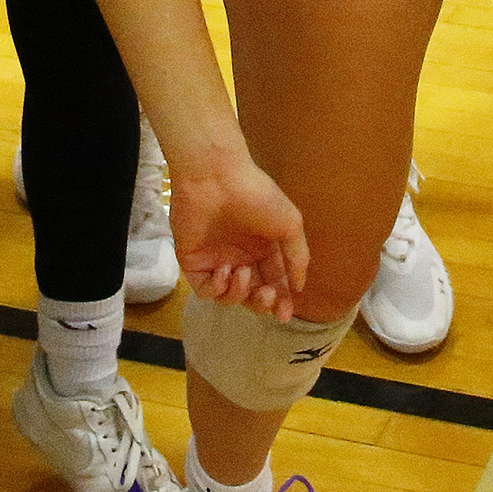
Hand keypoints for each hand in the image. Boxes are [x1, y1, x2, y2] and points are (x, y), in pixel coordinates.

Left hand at [167, 146, 308, 321]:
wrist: (216, 177)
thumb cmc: (257, 196)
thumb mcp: (290, 224)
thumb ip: (298, 257)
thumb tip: (299, 287)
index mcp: (263, 248)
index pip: (274, 282)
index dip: (281, 300)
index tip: (285, 314)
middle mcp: (240, 256)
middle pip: (252, 295)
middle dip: (261, 303)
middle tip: (266, 294)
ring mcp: (216, 260)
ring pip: (229, 297)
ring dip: (239, 293)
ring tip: (241, 272)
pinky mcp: (193, 262)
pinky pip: (206, 290)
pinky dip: (217, 288)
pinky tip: (225, 271)